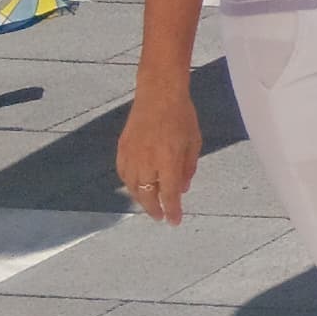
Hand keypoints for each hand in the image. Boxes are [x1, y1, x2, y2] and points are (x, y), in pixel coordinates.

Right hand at [115, 85, 200, 222]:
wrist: (158, 93)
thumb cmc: (181, 116)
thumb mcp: (194, 142)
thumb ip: (188, 168)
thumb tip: (183, 189)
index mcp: (168, 160)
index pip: (169, 194)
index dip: (172, 210)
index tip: (174, 221)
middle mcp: (147, 161)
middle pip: (147, 195)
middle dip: (154, 209)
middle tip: (161, 217)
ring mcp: (132, 155)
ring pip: (133, 186)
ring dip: (141, 199)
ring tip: (149, 204)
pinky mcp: (122, 148)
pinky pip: (123, 173)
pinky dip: (129, 184)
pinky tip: (135, 187)